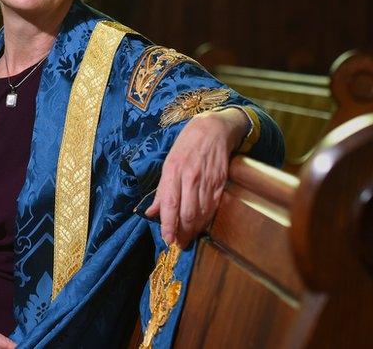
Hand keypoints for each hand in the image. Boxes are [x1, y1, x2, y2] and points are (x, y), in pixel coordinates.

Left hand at [145, 108, 248, 247]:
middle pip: (187, 213)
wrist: (213, 129)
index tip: (167, 239)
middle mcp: (190, 177)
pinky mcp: (220, 183)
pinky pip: (213, 207)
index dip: (168, 225)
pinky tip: (201, 225)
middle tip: (179, 243)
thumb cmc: (186, 146)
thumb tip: (151, 213)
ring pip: (202, 213)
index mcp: (173, 171)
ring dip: (195, 230)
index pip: (169, 203)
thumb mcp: (168, 163)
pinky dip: (206, 220)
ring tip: (188, 237)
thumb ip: (161, 191)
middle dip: (183, 233)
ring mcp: (207, 180)